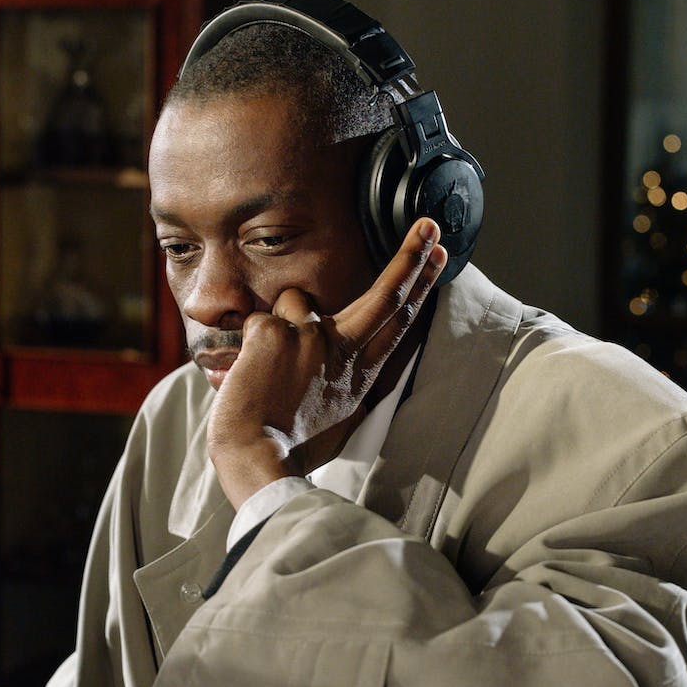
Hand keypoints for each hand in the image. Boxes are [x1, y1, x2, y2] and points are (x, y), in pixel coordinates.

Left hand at [207, 218, 446, 508]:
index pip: (398, 322)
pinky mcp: (274, 332)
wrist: (257, 459)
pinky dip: (248, 342)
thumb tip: (353, 356)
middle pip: (385, 296)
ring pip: (296, 299)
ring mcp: (310, 338)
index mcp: (360, 376)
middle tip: (429, 227)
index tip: (438, 256)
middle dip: (411, 259)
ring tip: (268, 367)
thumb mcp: (339, 418)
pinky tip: (248, 372)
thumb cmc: (292, 446)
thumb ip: (348, 380)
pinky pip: (258, 319)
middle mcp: (343, 353)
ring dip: (281, 323)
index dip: (420, 285)